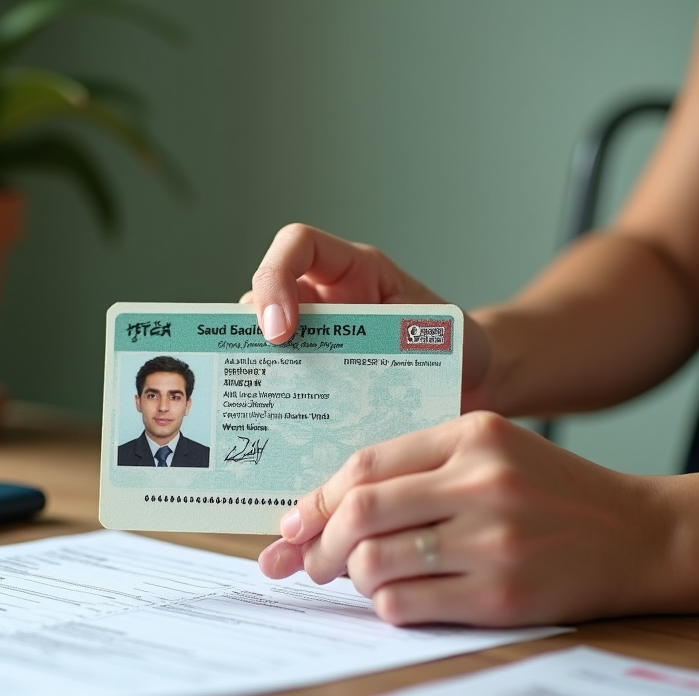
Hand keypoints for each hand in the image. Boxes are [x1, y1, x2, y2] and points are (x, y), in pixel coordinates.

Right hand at [241, 223, 491, 408]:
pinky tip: (280, 426)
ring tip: (268, 403)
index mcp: (354, 269)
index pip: (298, 245)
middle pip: (262, 293)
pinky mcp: (310, 372)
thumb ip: (401, 338)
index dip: (276, 277)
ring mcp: (312, 334)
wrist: (468, 381)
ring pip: (260, 339)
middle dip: (252, 331)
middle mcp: (324, 296)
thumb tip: (358, 369)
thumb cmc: (456, 346)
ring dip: (261, 368)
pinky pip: (279, 379)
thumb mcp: (437, 333)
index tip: (281, 331)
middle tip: (264, 372)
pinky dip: (275, 400)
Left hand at [258, 411, 678, 626]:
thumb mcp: (488, 450)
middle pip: (361, 513)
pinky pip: (405, 604)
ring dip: (350, 576)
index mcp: (471, 435)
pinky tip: (397, 595)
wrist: (634, 534)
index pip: (366, 465)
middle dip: (318, 543)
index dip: (317, 498)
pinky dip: (385, 603)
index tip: (294, 523)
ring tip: (358, 576)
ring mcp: (493, 542)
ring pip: (374, 563)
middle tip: (308, 561)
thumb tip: (324, 506)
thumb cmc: (546, 490)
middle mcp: (481, 483)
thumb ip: (415, 465)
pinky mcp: (501, 596)